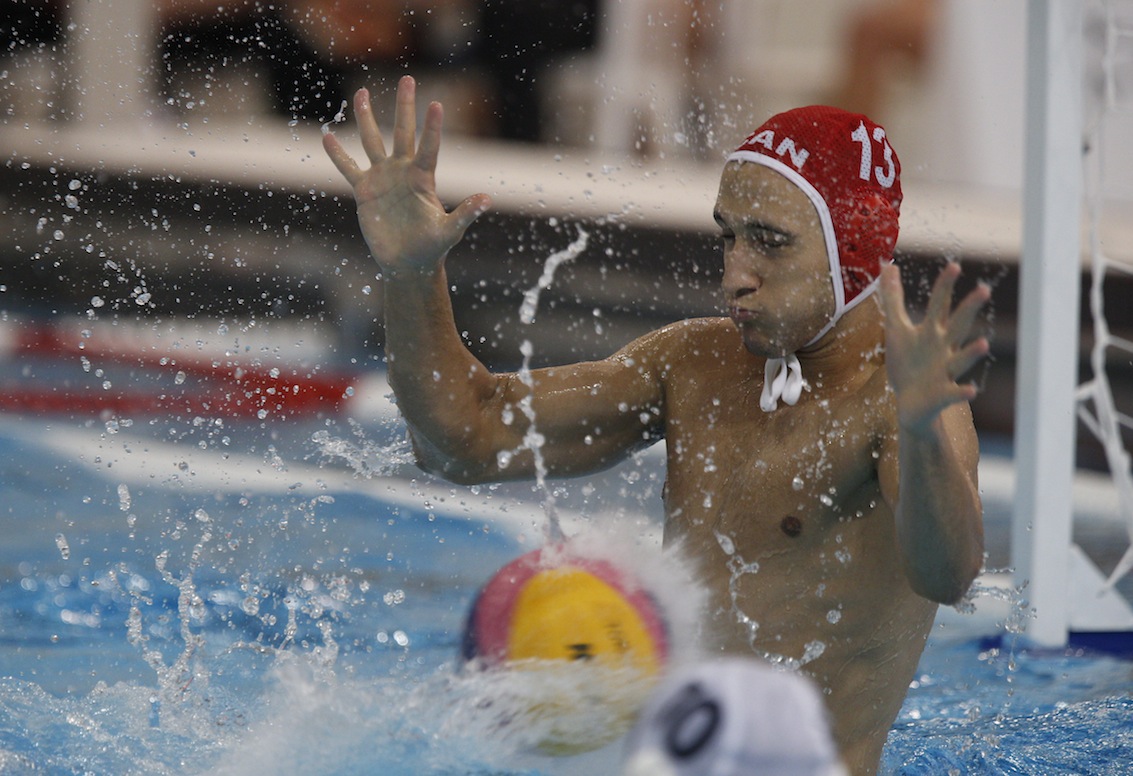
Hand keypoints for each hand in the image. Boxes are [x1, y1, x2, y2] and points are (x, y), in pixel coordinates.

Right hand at [322, 76, 490, 275]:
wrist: (408, 263)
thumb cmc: (432, 248)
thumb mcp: (449, 231)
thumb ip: (465, 214)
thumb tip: (487, 199)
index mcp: (423, 179)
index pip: (429, 148)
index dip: (432, 128)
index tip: (437, 104)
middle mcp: (403, 172)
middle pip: (402, 133)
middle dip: (404, 107)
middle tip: (408, 79)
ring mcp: (383, 179)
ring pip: (372, 142)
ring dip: (366, 118)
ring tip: (362, 93)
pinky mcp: (365, 191)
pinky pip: (349, 169)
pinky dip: (337, 155)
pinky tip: (327, 137)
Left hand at [878, 261, 990, 434]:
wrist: (912, 404)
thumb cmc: (907, 362)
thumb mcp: (897, 328)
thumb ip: (893, 298)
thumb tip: (887, 265)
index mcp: (932, 333)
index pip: (939, 305)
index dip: (944, 287)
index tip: (954, 265)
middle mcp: (943, 348)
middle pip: (957, 326)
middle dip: (968, 309)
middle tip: (984, 290)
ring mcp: (945, 371)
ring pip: (961, 359)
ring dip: (972, 352)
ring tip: (984, 343)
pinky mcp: (942, 394)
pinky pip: (954, 393)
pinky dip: (963, 392)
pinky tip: (970, 391)